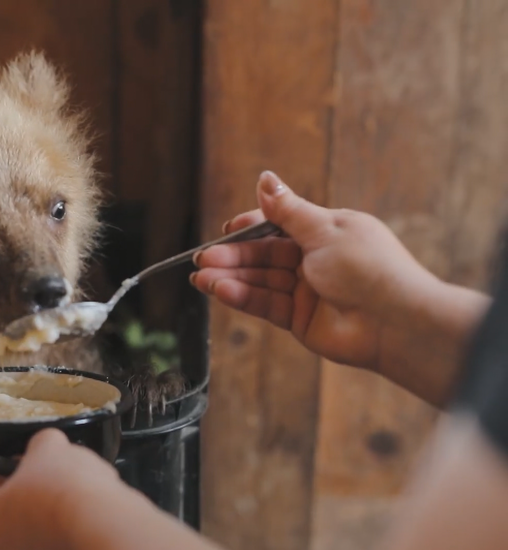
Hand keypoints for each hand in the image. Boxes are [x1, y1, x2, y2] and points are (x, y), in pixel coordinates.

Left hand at [0, 428, 121, 549]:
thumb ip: (38, 445)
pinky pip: (56, 541)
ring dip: (45, 512)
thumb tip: (44, 449)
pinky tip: (83, 508)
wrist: (102, 521)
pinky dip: (66, 526)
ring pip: (32, 531)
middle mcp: (2, 549)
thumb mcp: (47, 446)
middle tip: (41, 476)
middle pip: (3, 516)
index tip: (10, 468)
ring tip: (68, 490)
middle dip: (22, 493)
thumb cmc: (62, 486)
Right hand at [191, 171, 440, 372]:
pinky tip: (221, 290)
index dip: (252, 227)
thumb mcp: (325, 229)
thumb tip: (266, 178)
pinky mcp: (299, 318)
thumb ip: (288, 210)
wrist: (396, 323)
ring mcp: (306, 290)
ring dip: (230, 278)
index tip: (228, 230)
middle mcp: (314, 260)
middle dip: (233, 256)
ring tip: (202, 278)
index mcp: (326, 231)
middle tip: (203, 259)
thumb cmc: (370, 269)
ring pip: (260, 280)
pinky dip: (242, 296)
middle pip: (264, 254)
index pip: (279, 224)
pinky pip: (265, 304)